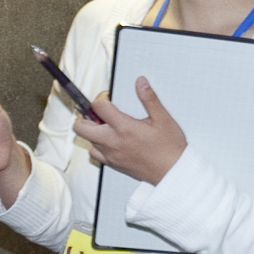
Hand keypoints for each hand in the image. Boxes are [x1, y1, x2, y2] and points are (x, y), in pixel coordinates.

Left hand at [73, 78, 187, 184]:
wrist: (172, 170)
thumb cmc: (169, 148)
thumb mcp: (162, 118)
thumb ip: (149, 98)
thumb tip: (141, 83)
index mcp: (124, 127)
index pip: (98, 107)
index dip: (101, 98)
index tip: (107, 98)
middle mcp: (113, 141)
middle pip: (81, 127)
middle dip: (85, 116)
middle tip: (97, 113)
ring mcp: (111, 154)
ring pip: (87, 140)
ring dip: (91, 131)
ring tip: (104, 127)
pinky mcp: (113, 164)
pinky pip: (94, 154)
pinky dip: (96, 146)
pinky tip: (108, 141)